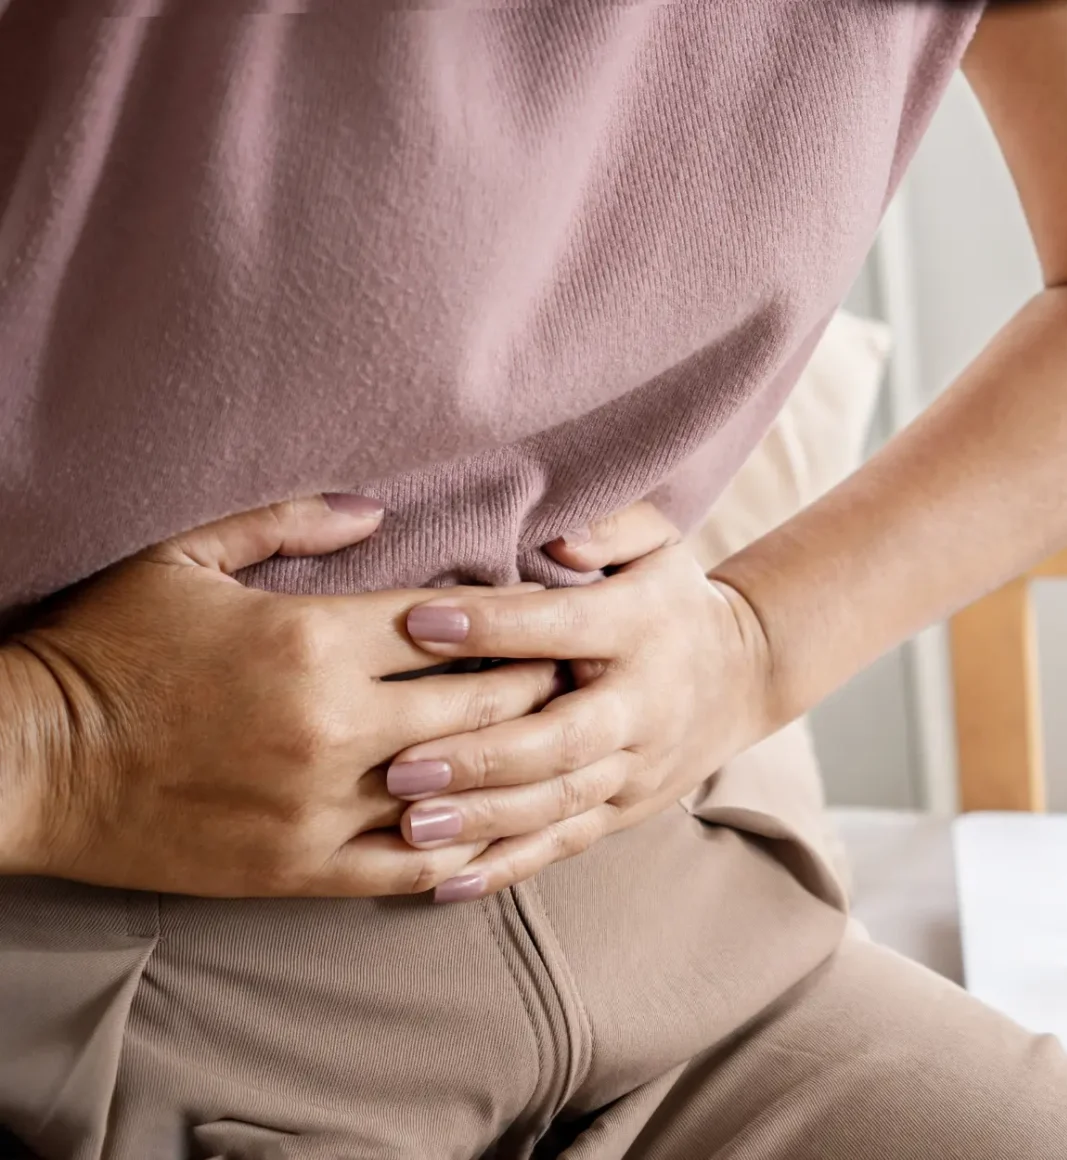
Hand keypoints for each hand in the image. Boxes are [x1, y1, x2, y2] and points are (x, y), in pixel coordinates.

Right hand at [2, 495, 556, 896]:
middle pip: (480, 701)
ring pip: (462, 785)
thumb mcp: (183, 558)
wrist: (28, 763)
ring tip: (553, 745)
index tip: (548, 616)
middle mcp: (332, 724)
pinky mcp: (298, 868)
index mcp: (311, 638)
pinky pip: (409, 863)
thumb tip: (375, 506)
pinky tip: (497, 827)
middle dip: (539, 684)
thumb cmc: (104, 649)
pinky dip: (464, 846)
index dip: (513, 617)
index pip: (456, 625)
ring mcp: (320, 804)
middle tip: (571, 673)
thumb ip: (287, 522)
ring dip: (516, 764)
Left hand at [391, 503, 777, 900]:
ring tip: (409, 827)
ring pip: (558, 804)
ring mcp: (634, 769)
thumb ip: (610, 529)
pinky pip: (565, 843)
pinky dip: (507, 866)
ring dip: (484, 820)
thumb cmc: (673, 600)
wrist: (745, 676)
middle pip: (560, 741)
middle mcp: (640, 707)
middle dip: (480, 757)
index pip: (562, 627)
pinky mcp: (624, 810)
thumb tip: (556, 544)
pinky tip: (443, 882)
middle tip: (399, 766)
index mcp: (638, 629)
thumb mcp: (659, 544)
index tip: (418, 621)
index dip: (493, 626)